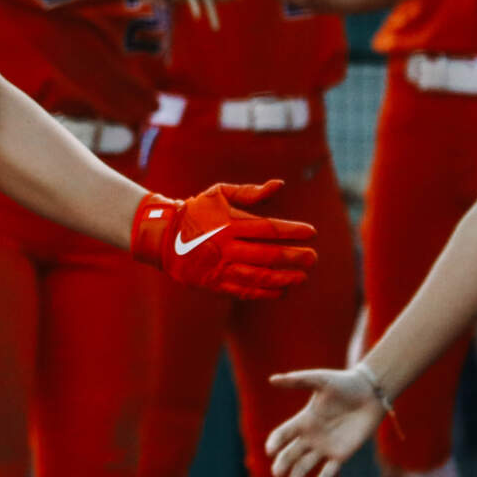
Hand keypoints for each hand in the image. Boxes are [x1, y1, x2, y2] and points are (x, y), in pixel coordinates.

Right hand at [129, 179, 316, 299]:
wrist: (162, 235)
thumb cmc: (197, 210)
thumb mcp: (219, 193)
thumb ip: (250, 191)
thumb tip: (279, 184)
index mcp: (230, 222)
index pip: (269, 228)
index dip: (292, 231)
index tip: (312, 232)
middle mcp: (227, 246)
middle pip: (268, 254)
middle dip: (294, 256)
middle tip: (313, 257)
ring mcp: (220, 267)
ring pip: (258, 276)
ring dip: (283, 278)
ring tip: (302, 277)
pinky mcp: (213, 284)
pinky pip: (243, 291)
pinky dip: (264, 292)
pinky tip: (281, 291)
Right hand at [265, 362, 389, 476]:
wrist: (371, 394)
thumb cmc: (345, 383)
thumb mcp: (320, 379)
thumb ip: (297, 380)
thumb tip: (272, 380)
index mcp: (303, 419)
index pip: (283, 434)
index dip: (275, 442)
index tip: (270, 451)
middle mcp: (311, 436)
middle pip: (291, 453)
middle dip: (283, 464)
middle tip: (277, 474)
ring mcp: (325, 447)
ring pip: (305, 465)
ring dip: (296, 476)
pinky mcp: (341, 455)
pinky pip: (328, 471)